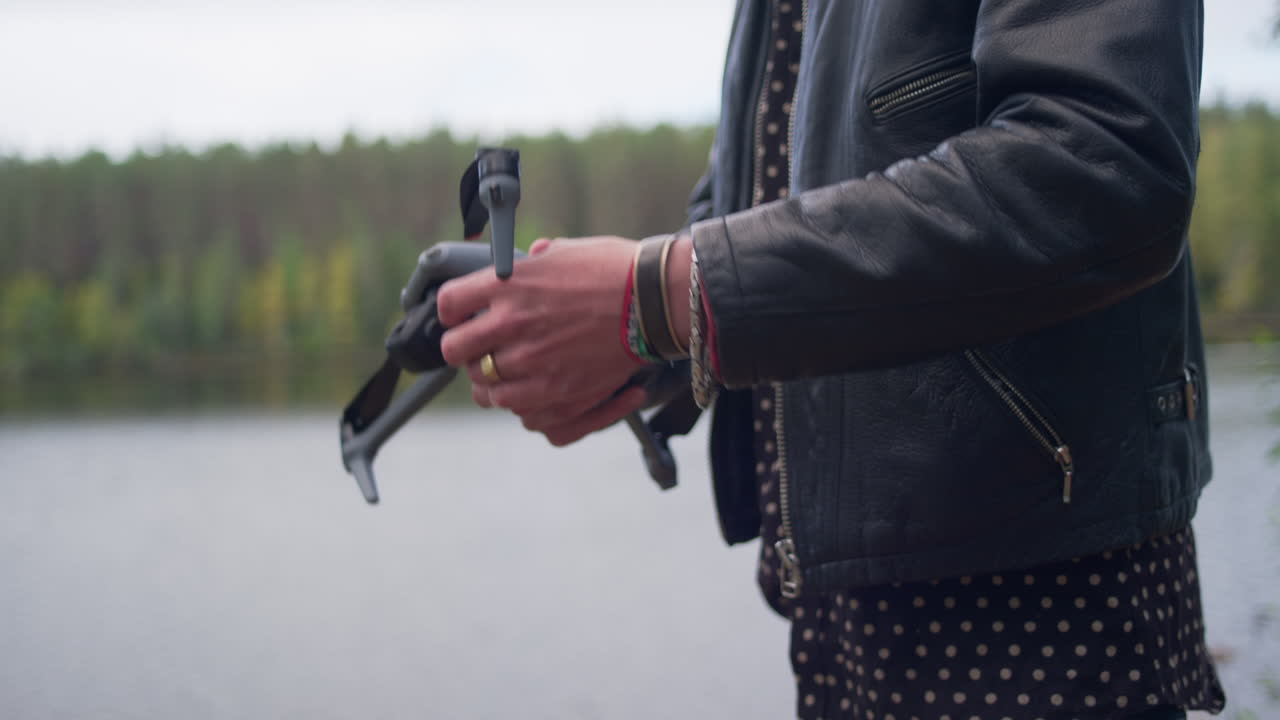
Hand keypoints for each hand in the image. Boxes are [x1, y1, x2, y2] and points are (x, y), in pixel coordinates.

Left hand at [437, 236, 646, 445]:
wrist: (656, 300)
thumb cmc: (617, 269)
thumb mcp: (567, 251)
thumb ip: (536, 260)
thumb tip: (531, 256)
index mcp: (508, 284)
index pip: (448, 304)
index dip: (451, 313)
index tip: (461, 316)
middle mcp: (511, 323)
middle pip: (455, 350)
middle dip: (463, 350)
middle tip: (479, 348)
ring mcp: (532, 361)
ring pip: (483, 387)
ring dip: (489, 382)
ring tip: (505, 374)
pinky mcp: (556, 390)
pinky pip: (515, 409)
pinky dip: (518, 403)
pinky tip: (530, 391)